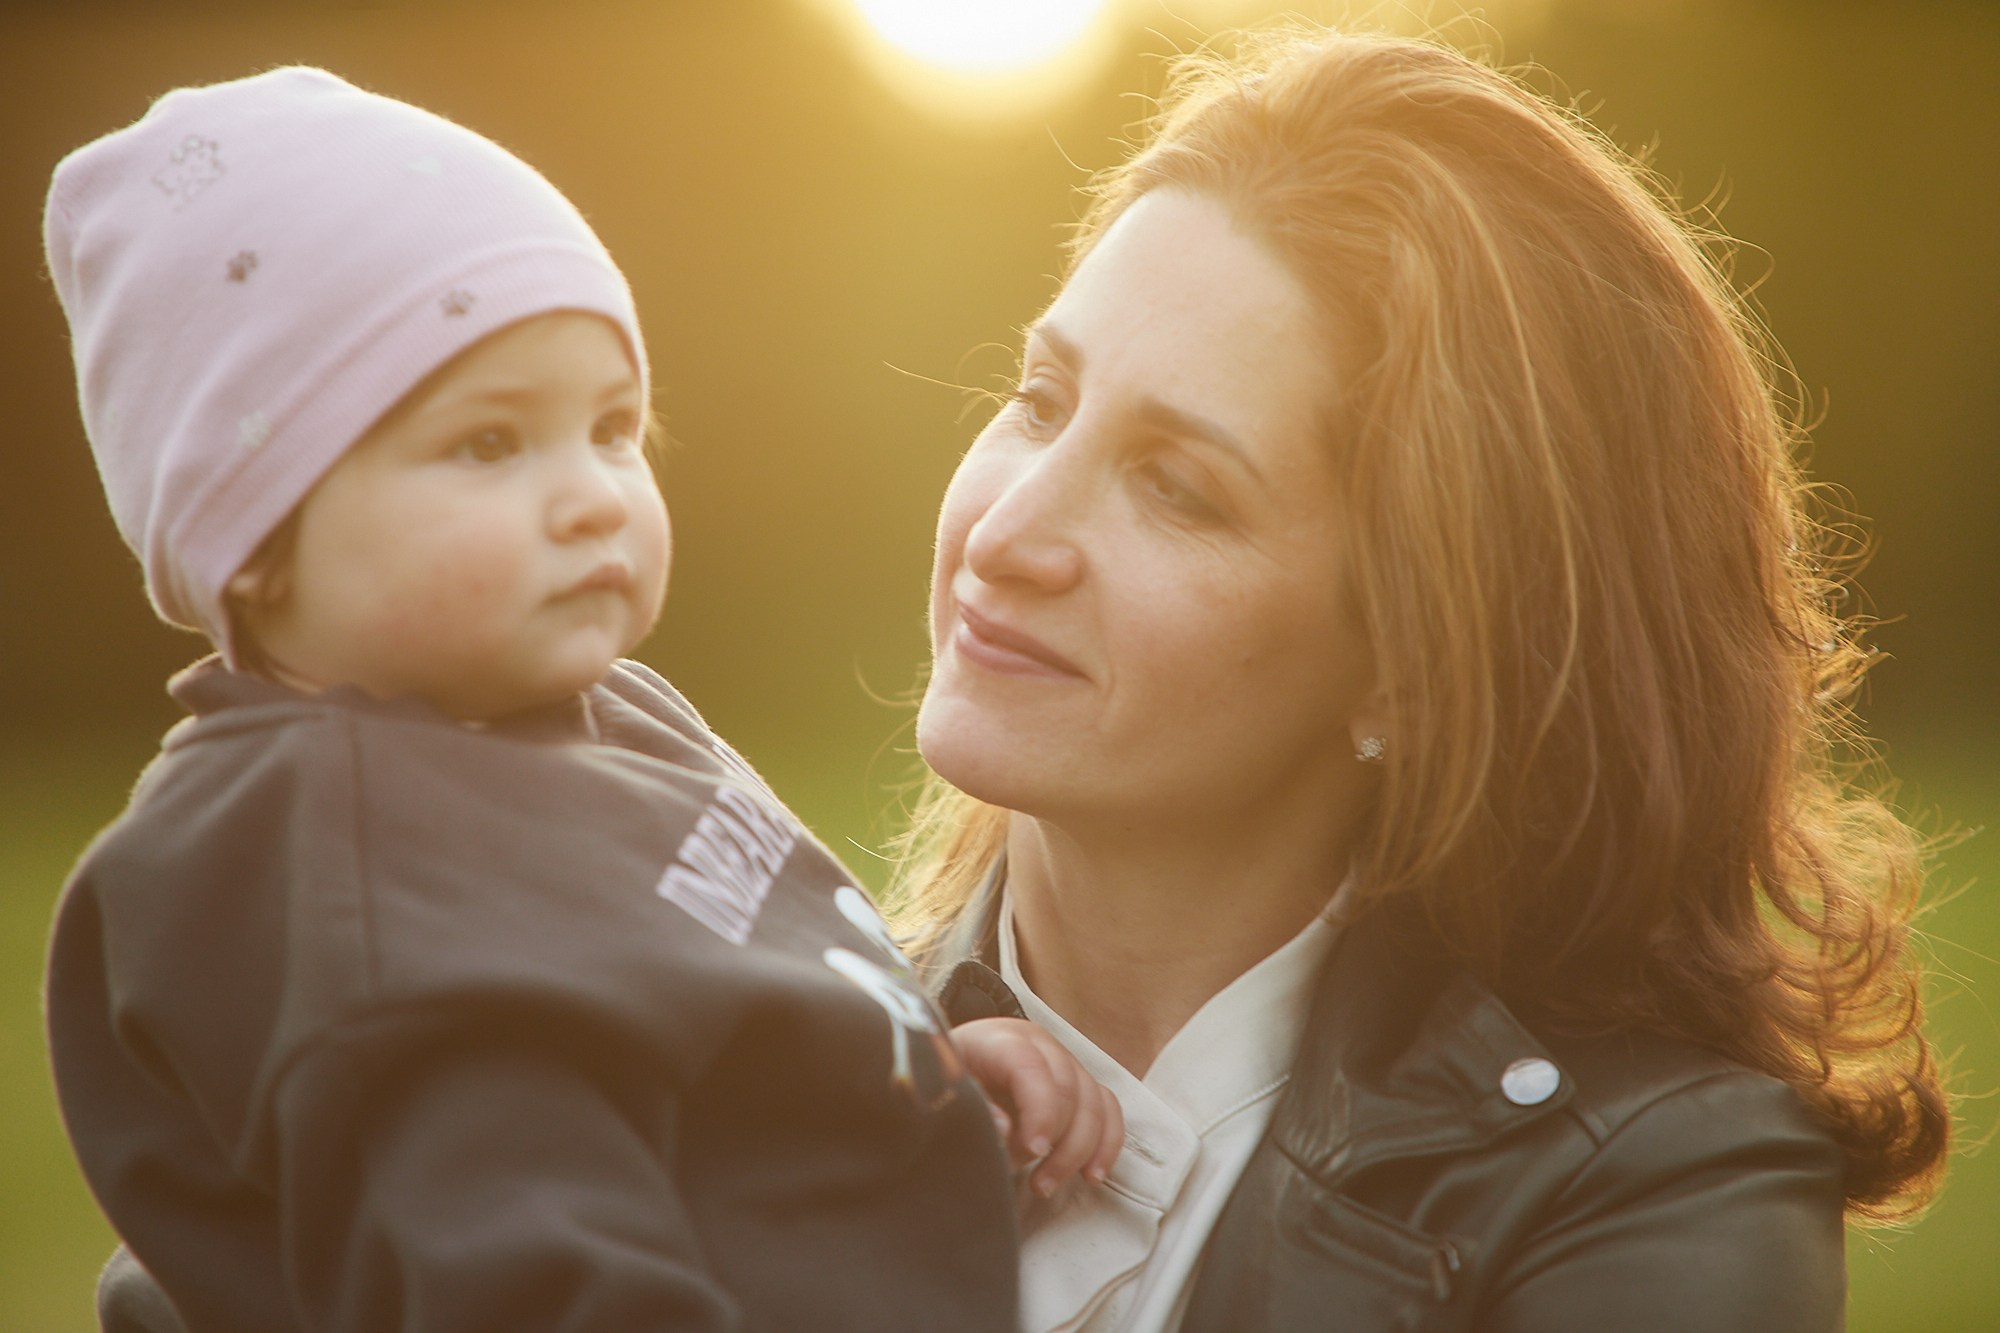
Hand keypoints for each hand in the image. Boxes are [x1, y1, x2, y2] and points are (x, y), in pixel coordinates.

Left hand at [951, 1017, 1123, 1196]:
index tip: (1034, 1152)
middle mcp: (1041, 1045)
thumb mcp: (943, 1091)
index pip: (1031, 1067)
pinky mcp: (1080, 1084)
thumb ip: (972, 1108)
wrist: (958, 1068)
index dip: (1040, 1110)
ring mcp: (1065, 1062)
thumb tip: (1004, 1129)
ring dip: (1078, 1152)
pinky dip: (1106, 1144)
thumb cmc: (949, 1083)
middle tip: (1030, 1179)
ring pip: (1094, 1103)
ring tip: (1046, 1185)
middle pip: (1069, 1089)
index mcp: (1001, 1040)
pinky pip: (1108, 1110)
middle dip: (1055, 1142)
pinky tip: (1092, 1174)